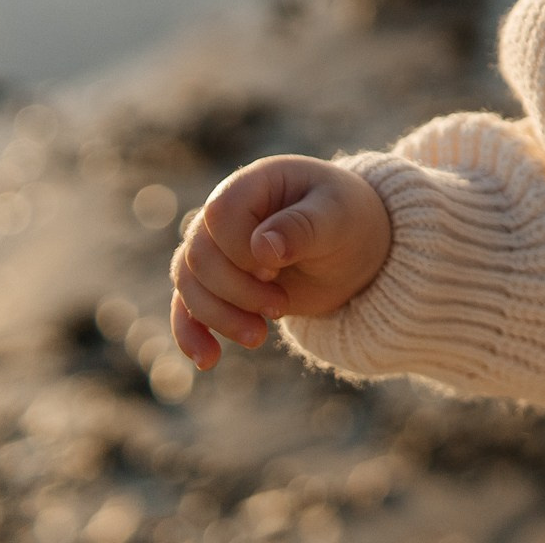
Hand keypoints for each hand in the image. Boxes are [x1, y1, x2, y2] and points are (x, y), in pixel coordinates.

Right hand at [168, 154, 390, 368]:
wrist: (358, 250)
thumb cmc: (352, 221)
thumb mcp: (339, 218)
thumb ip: (304, 226)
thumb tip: (262, 248)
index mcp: (255, 183)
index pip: (219, 215)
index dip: (240, 250)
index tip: (277, 267)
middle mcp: (226, 213)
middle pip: (199, 255)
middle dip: (236, 290)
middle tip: (280, 307)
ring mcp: (218, 249)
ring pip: (189, 284)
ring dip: (219, 317)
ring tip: (259, 337)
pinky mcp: (218, 284)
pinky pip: (186, 308)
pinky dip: (191, 334)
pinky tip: (208, 360)